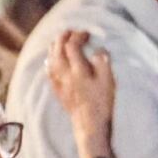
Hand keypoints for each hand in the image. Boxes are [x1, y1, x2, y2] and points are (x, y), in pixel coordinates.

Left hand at [45, 28, 116, 150]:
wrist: (89, 125)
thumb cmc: (102, 103)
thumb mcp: (108, 81)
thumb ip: (103, 62)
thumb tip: (98, 51)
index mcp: (78, 70)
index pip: (72, 46)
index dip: (78, 36)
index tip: (86, 34)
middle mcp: (64, 74)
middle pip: (57, 50)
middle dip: (63, 37)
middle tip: (71, 32)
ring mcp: (58, 83)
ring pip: (51, 59)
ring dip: (55, 47)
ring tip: (61, 41)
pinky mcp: (57, 90)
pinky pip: (49, 71)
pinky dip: (50, 61)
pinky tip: (52, 60)